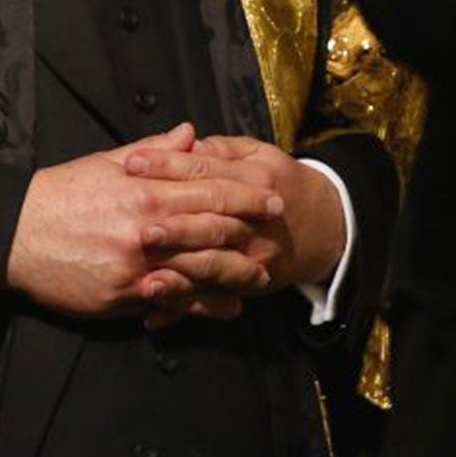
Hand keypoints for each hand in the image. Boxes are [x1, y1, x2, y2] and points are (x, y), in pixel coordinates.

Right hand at [4, 124, 282, 319]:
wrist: (15, 235)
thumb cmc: (61, 194)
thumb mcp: (106, 163)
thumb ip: (154, 151)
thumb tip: (190, 133)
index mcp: (143, 192)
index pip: (207, 190)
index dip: (245, 194)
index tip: (272, 195)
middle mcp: (145, 230)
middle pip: (212, 231)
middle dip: (250, 231)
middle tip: (278, 230)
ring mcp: (136, 268)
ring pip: (199, 271)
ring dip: (234, 273)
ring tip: (260, 275)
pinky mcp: (123, 298)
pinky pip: (172, 302)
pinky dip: (201, 305)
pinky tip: (223, 306)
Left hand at [124, 135, 343, 300]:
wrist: (322, 225)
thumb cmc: (278, 180)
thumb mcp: (255, 153)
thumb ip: (219, 149)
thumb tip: (182, 141)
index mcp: (255, 179)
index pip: (205, 171)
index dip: (168, 166)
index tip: (132, 162)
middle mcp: (254, 223)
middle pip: (210, 224)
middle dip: (175, 229)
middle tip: (139, 231)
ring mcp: (252, 259)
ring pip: (213, 268)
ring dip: (179, 276)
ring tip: (146, 280)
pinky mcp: (245, 285)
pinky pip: (212, 301)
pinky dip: (182, 310)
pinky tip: (153, 315)